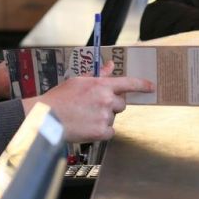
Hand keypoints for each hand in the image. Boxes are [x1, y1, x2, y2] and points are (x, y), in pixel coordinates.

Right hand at [22, 72, 154, 142]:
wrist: (47, 118)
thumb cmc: (59, 98)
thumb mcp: (78, 81)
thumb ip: (98, 75)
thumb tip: (110, 66)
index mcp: (101, 85)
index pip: (128, 83)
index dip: (142, 85)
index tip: (151, 87)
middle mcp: (106, 100)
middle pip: (121, 104)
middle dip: (113, 105)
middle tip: (96, 106)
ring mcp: (104, 117)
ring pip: (113, 118)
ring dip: (104, 118)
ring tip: (85, 117)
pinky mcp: (100, 132)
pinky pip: (109, 132)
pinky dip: (101, 131)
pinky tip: (87, 126)